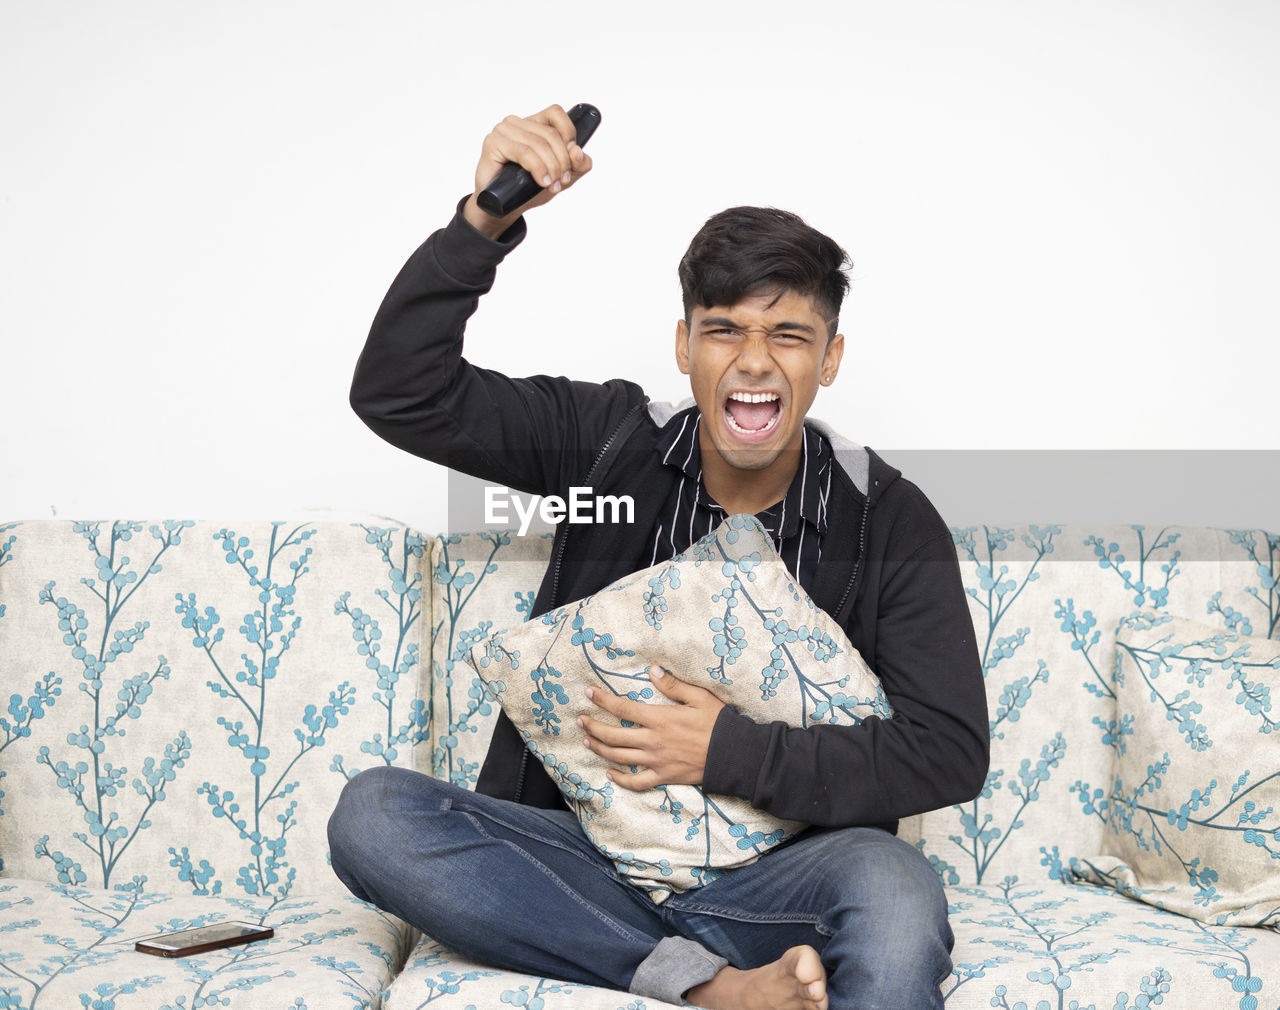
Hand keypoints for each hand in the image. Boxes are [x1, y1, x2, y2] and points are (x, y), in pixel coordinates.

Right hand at [462, 104, 593, 237]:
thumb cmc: (529, 188)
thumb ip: (578, 165)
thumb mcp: (561, 177)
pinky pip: (523, 152)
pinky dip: (537, 168)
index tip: (572, 156)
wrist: (504, 207)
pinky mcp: (493, 143)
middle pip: (550, 134)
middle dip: (562, 160)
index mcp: (533, 124)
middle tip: (562, 181)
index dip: (568, 132)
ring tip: (552, 185)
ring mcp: (503, 131)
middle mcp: (517, 123)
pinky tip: (542, 181)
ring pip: (538, 143)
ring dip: (551, 167)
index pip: (555, 113)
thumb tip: (577, 152)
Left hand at [578, 667, 724, 789]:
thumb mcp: (699, 697)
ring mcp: (656, 761)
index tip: (587, 694)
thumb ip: (673, 685)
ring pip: (619, 757)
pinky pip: (636, 782)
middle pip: (613, 734)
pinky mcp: (663, 777)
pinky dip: (620, 779)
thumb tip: (652, 670)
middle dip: (592, 727)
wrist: (734, 755)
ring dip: (600, 749)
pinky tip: (611, 774)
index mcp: (659, 718)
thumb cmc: (718, 723)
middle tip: (580, 720)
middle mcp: (652, 741)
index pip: (622, 707)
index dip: (602, 700)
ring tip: (587, 742)